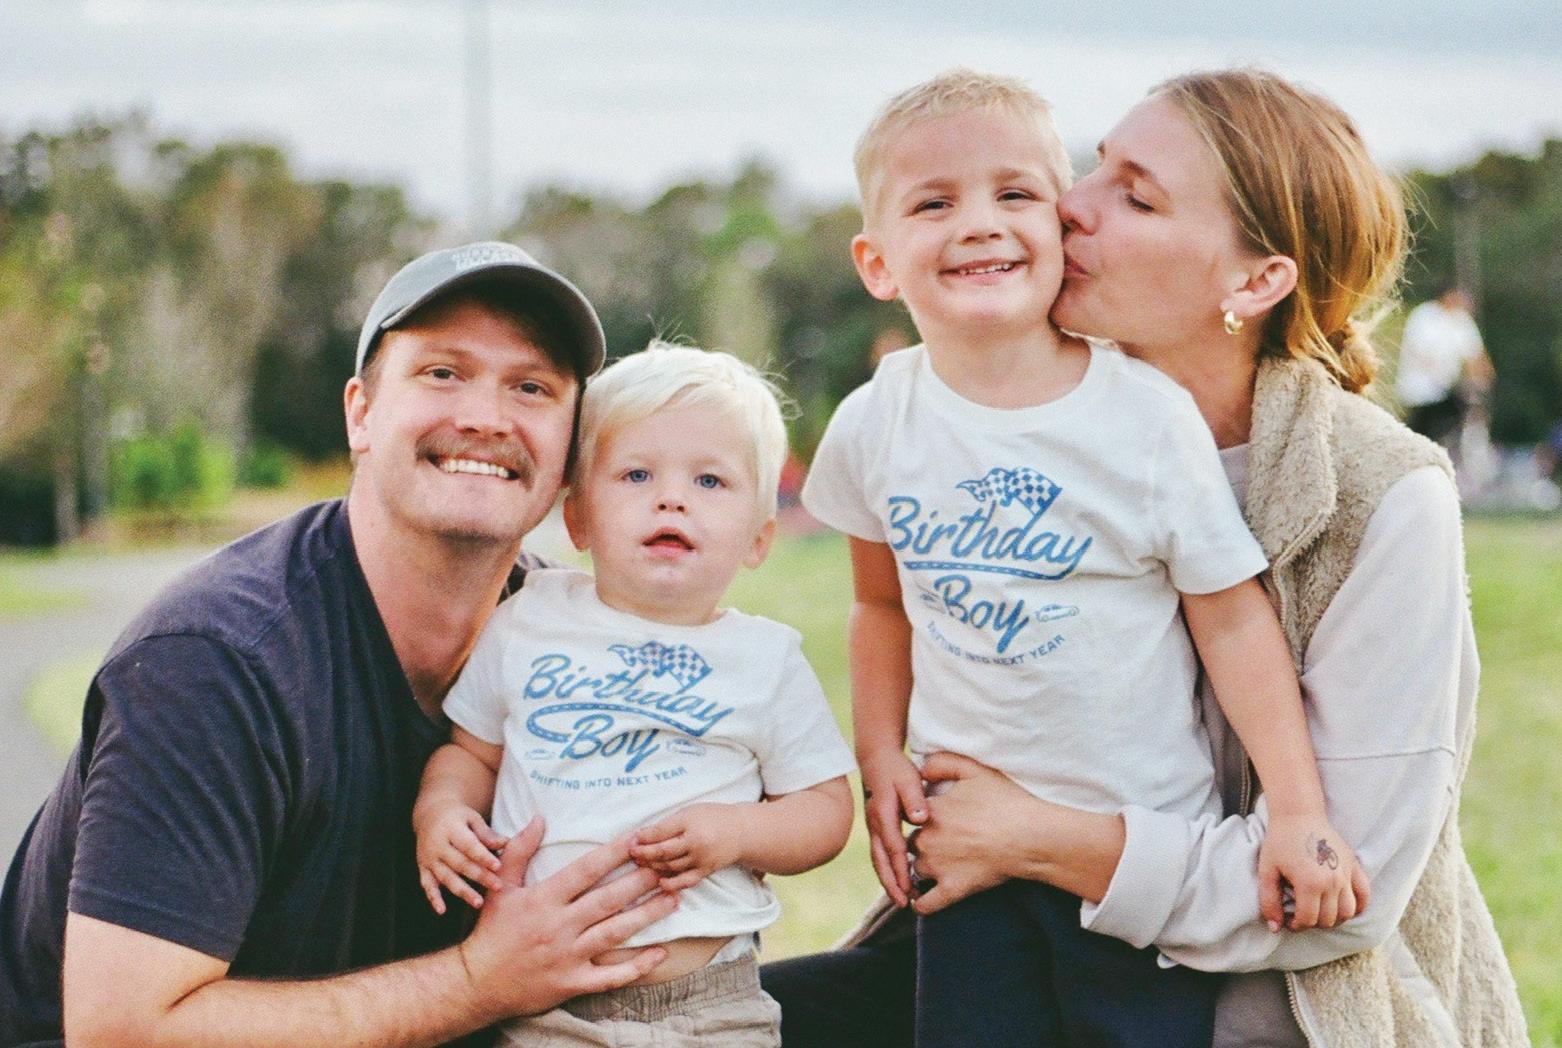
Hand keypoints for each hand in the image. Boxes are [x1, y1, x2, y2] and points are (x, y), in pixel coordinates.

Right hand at [414, 799, 505, 913]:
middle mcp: (437, 844)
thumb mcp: (472, 819)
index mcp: (451, 829)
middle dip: (479, 876)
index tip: (498, 866)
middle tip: (498, 887)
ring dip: (462, 891)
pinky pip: (427, 885)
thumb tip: (506, 843)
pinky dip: (433, 898)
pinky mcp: (422, 868)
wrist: (430, 815)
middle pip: (460, 863)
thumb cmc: (459, 818)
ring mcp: (428, 857)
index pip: (469, 845)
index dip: (483, 857)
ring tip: (478, 903)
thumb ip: (486, 834)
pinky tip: (442, 911)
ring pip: (446, 877)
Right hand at [460, 817, 679, 1019]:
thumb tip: (538, 818)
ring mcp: (569, 956)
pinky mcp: (574, 982)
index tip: (639, 838)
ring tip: (674, 898)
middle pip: (608, 899)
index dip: (615, 852)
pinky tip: (661, 953)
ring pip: (615, 933)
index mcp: (544, 900)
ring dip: (647, 916)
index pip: (586, 870)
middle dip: (641, 881)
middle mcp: (560, 926)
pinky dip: (638, 966)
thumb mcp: (501, 888)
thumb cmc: (491, 932)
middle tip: (668, 866)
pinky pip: (612, 976)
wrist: (477, 983)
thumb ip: (520, 851)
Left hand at [629, 803, 746, 890]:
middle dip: (644, 853)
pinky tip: (660, 882)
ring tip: (641, 864)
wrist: (742, 831)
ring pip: (671, 866)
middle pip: (663, 851)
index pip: (660, 831)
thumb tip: (643, 835)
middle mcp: (695, 841)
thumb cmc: (712, 817)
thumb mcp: (690, 812)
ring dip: (653, 866)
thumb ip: (669, 823)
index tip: (631, 839)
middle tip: (631, 853)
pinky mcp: (706, 870)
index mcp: (690, 821)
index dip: (643, 837)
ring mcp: (701, 858)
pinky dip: (671, 884)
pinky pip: (685, 880)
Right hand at [858, 748, 928, 907]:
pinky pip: (879, 854)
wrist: (877, 760)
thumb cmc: (897, 770)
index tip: (910, 887)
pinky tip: (898, 882)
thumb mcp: (908, 779)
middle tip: (904, 904)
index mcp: (883, 813)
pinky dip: (887, 870)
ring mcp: (873, 827)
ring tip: (901, 900)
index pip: (893, 846)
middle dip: (891, 883)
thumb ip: (915, 798)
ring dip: (888, 881)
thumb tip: (920, 819)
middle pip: (880, 860)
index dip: (901, 868)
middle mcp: (874, 824)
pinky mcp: (876, 829)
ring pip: (878, 860)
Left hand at [910, 752, 1041, 913]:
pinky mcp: (951, 890)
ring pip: (916, 869)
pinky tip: (920, 901)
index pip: (910, 815)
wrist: (1030, 836)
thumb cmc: (1006, 802)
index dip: (920, 816)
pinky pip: (925, 904)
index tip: (930, 819)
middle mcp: (926, 839)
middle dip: (923, 842)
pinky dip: (920, 904)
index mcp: (930, 811)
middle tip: (942, 842)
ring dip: (923, 869)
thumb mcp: (974, 771)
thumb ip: (942, 763)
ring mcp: (937, 867)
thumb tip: (920, 769)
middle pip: (912, 842)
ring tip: (936, 868)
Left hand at [1259, 812, 1370, 931]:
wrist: (1298, 814)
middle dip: (1313, 922)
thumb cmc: (1280, 841)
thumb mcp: (1267, 871)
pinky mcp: (1354, 866)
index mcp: (1310, 883)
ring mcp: (1346, 874)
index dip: (1296, 925)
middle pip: (1328, 919)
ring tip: (1320, 911)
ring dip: (1335, 918)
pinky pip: (1365, 895)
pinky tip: (1344, 907)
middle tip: (1301, 914)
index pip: (1308, 920)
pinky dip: (1359, 906)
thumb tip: (1275, 928)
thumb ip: (1269, 901)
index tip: (1289, 920)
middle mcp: (1332, 882)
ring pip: (1348, 912)